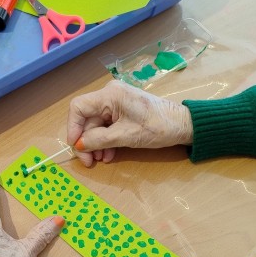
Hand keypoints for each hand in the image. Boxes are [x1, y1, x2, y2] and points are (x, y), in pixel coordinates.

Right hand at [66, 80, 192, 166]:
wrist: (182, 125)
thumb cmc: (157, 127)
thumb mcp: (126, 136)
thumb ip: (99, 140)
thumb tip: (79, 145)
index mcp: (110, 95)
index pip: (78, 107)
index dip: (73, 128)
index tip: (76, 147)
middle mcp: (110, 95)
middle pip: (86, 119)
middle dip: (86, 141)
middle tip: (89, 161)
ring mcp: (116, 103)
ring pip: (96, 125)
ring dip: (95, 144)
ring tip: (100, 159)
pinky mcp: (122, 112)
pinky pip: (106, 126)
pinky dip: (105, 141)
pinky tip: (108, 154)